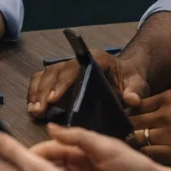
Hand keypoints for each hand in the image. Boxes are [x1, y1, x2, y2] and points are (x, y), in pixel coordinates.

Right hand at [27, 51, 149, 116]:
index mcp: (96, 58)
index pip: (74, 67)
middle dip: (44, 91)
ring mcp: (66, 69)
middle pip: (55, 72)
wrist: (125, 76)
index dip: (62, 82)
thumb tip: (132, 99)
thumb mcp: (138, 84)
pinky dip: (34, 93)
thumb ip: (135, 91)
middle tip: (40, 110)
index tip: (54, 98)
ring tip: (34, 111)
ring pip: (44, 75)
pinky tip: (32, 108)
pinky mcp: (59, 79)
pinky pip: (40, 81)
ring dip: (36, 92)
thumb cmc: (130, 79)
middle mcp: (76, 60)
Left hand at [128, 89, 170, 166]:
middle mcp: (164, 114)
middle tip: (123, 139)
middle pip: (131, 122)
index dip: (129, 115)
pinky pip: (149, 155)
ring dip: (134, 145)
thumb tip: (147, 111)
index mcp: (168, 98)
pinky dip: (145, 157)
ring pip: (136, 139)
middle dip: (127, 130)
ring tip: (132, 152)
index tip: (126, 123)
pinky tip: (146, 160)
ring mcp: (169, 134)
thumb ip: (167, 103)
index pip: (134, 106)